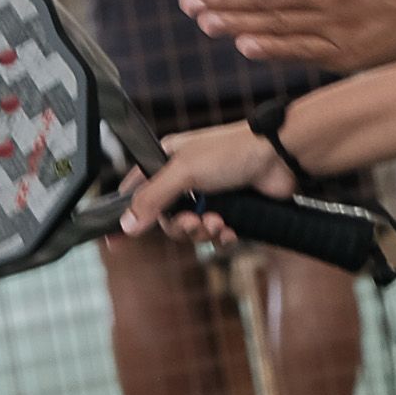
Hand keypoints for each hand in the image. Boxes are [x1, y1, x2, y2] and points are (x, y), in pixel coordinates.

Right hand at [119, 122, 293, 243]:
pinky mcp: (231, 210)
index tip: (114, 243)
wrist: (280, 157)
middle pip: (166, 219)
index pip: (137, 191)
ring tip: (218, 222)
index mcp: (168, 160)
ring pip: (191, 229)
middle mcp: (186, 178)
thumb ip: (153, 198)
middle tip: (195, 222)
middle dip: (180, 227)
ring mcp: (210, 195)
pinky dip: (221, 236)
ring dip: (203, 232)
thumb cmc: (234, 151)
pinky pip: (215, 235)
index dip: (128, 216)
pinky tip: (230, 229)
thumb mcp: (184, 171)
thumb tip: (127, 224)